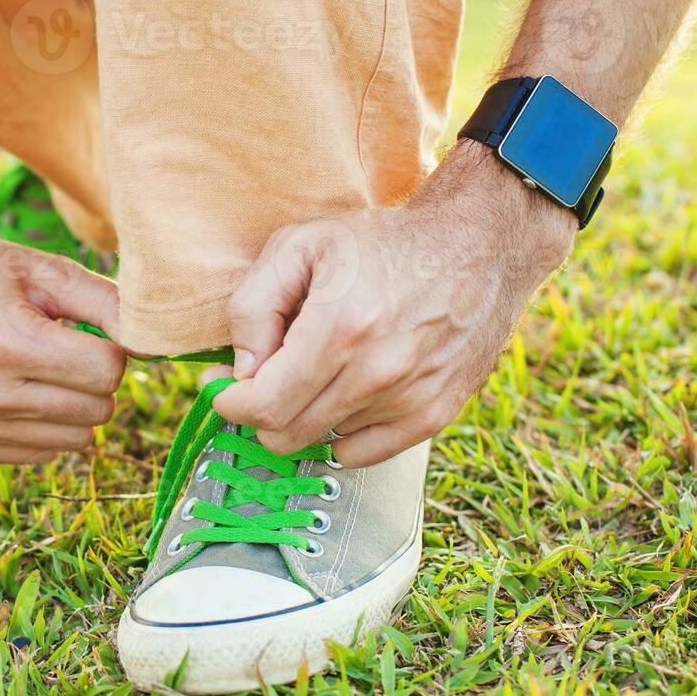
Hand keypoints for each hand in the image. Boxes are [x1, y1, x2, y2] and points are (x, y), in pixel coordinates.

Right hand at [0, 222, 127, 463]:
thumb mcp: (42, 269)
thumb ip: (106, 302)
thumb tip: (155, 345)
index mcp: (6, 344)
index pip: (107, 372)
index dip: (109, 347)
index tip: (85, 328)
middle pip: (97, 409)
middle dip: (94, 377)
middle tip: (64, 345)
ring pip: (77, 439)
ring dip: (73, 403)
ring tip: (39, 365)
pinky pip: (43, 452)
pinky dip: (45, 424)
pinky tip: (19, 388)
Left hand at [211, 143, 576, 466]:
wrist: (477, 245)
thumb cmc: (381, 242)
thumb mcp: (299, 245)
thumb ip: (252, 306)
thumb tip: (240, 368)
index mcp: (337, 329)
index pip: (261, 406)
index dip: (227, 401)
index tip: (219, 385)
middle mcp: (375, 373)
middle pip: (285, 434)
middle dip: (259, 410)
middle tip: (262, 377)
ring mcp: (409, 398)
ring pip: (320, 441)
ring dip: (303, 413)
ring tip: (316, 368)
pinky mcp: (435, 413)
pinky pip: (363, 453)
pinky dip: (342, 432)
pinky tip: (343, 392)